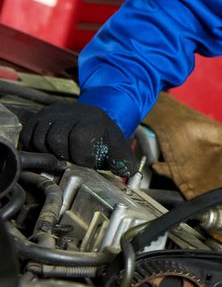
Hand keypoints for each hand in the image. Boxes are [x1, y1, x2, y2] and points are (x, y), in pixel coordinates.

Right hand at [21, 102, 137, 175]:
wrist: (92, 119)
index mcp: (92, 121)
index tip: (86, 160)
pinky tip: (48, 149)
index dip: (81, 157)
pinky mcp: (39, 116)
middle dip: (63, 155)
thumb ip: (124, 162)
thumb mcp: (118, 149)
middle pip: (56, 140)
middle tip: (71, 158)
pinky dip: (34, 146)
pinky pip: (28, 136)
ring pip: (39, 138)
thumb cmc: (103, 138)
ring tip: (61, 153)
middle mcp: (71, 112)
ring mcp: (53, 112)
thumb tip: (130, 174)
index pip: (79, 141)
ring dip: (47, 151)